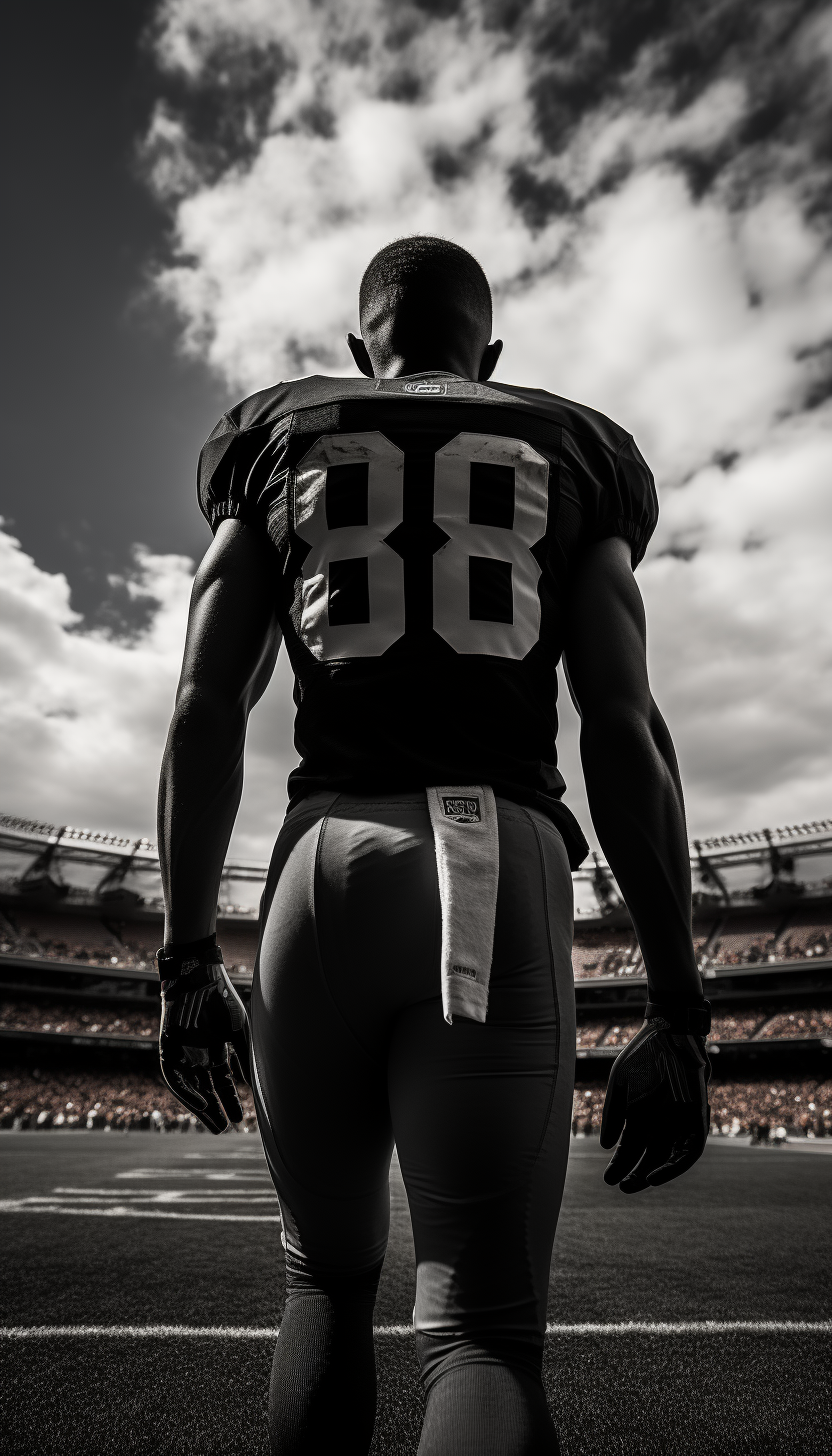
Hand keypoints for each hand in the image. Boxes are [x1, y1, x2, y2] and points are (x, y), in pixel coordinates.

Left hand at [157, 941, 251, 1134]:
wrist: (200, 977)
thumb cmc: (221, 1000)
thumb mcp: (238, 1032)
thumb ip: (244, 1058)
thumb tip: (252, 1084)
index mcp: (217, 1051)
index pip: (223, 1083)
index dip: (231, 1101)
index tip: (241, 1120)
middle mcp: (199, 1056)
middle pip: (206, 1090)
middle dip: (216, 1110)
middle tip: (225, 1129)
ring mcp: (184, 1054)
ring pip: (192, 1088)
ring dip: (202, 1108)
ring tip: (216, 1126)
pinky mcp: (168, 1050)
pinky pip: (176, 1078)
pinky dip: (188, 1093)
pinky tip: (202, 1104)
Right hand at [600, 1003, 710, 1193]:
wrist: (671, 1033)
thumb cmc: (644, 1055)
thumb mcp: (620, 1083)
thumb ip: (614, 1114)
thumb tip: (606, 1146)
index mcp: (641, 1115)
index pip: (630, 1148)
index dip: (619, 1164)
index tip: (608, 1179)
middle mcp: (661, 1122)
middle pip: (651, 1157)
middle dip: (637, 1174)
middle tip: (624, 1187)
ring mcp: (679, 1121)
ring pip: (670, 1157)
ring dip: (656, 1173)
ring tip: (641, 1183)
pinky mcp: (697, 1119)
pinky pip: (690, 1149)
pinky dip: (676, 1165)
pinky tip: (659, 1173)